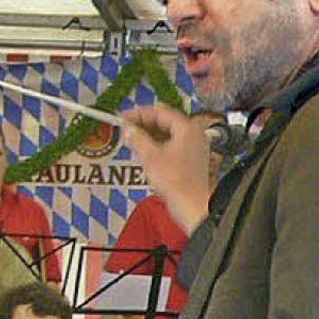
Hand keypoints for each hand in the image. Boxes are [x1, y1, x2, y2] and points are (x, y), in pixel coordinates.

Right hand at [122, 104, 211, 232]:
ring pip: (168, 133)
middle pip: (165, 121)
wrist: (192, 206)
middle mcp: (194, 134)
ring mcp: (194, 147)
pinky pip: (172, 145)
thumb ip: (137, 139)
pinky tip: (145, 152)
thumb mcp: (150, 157)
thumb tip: (128, 130)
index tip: (123, 118)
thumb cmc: (176, 182)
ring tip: (132, 140)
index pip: (159, 111)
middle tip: (126, 128)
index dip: (138, 113)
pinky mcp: (191, 160)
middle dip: (144, 124)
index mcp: (187, 128)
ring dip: (150, 135)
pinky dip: (158, 145)